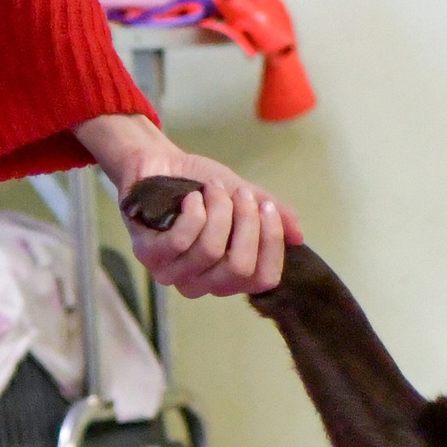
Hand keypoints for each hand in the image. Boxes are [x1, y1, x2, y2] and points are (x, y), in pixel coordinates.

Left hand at [72, 113, 299, 297]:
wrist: (159, 164)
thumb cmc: (201, 185)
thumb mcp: (243, 195)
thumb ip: (271, 215)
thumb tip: (299, 236)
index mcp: (228, 275)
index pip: (263, 279)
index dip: (271, 242)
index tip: (267, 207)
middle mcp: (202, 283)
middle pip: (239, 268)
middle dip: (246, 223)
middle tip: (241, 194)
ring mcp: (172, 273)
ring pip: (211, 251)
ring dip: (218, 210)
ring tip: (213, 188)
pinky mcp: (148, 256)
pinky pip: (182, 240)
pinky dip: (193, 211)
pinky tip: (190, 198)